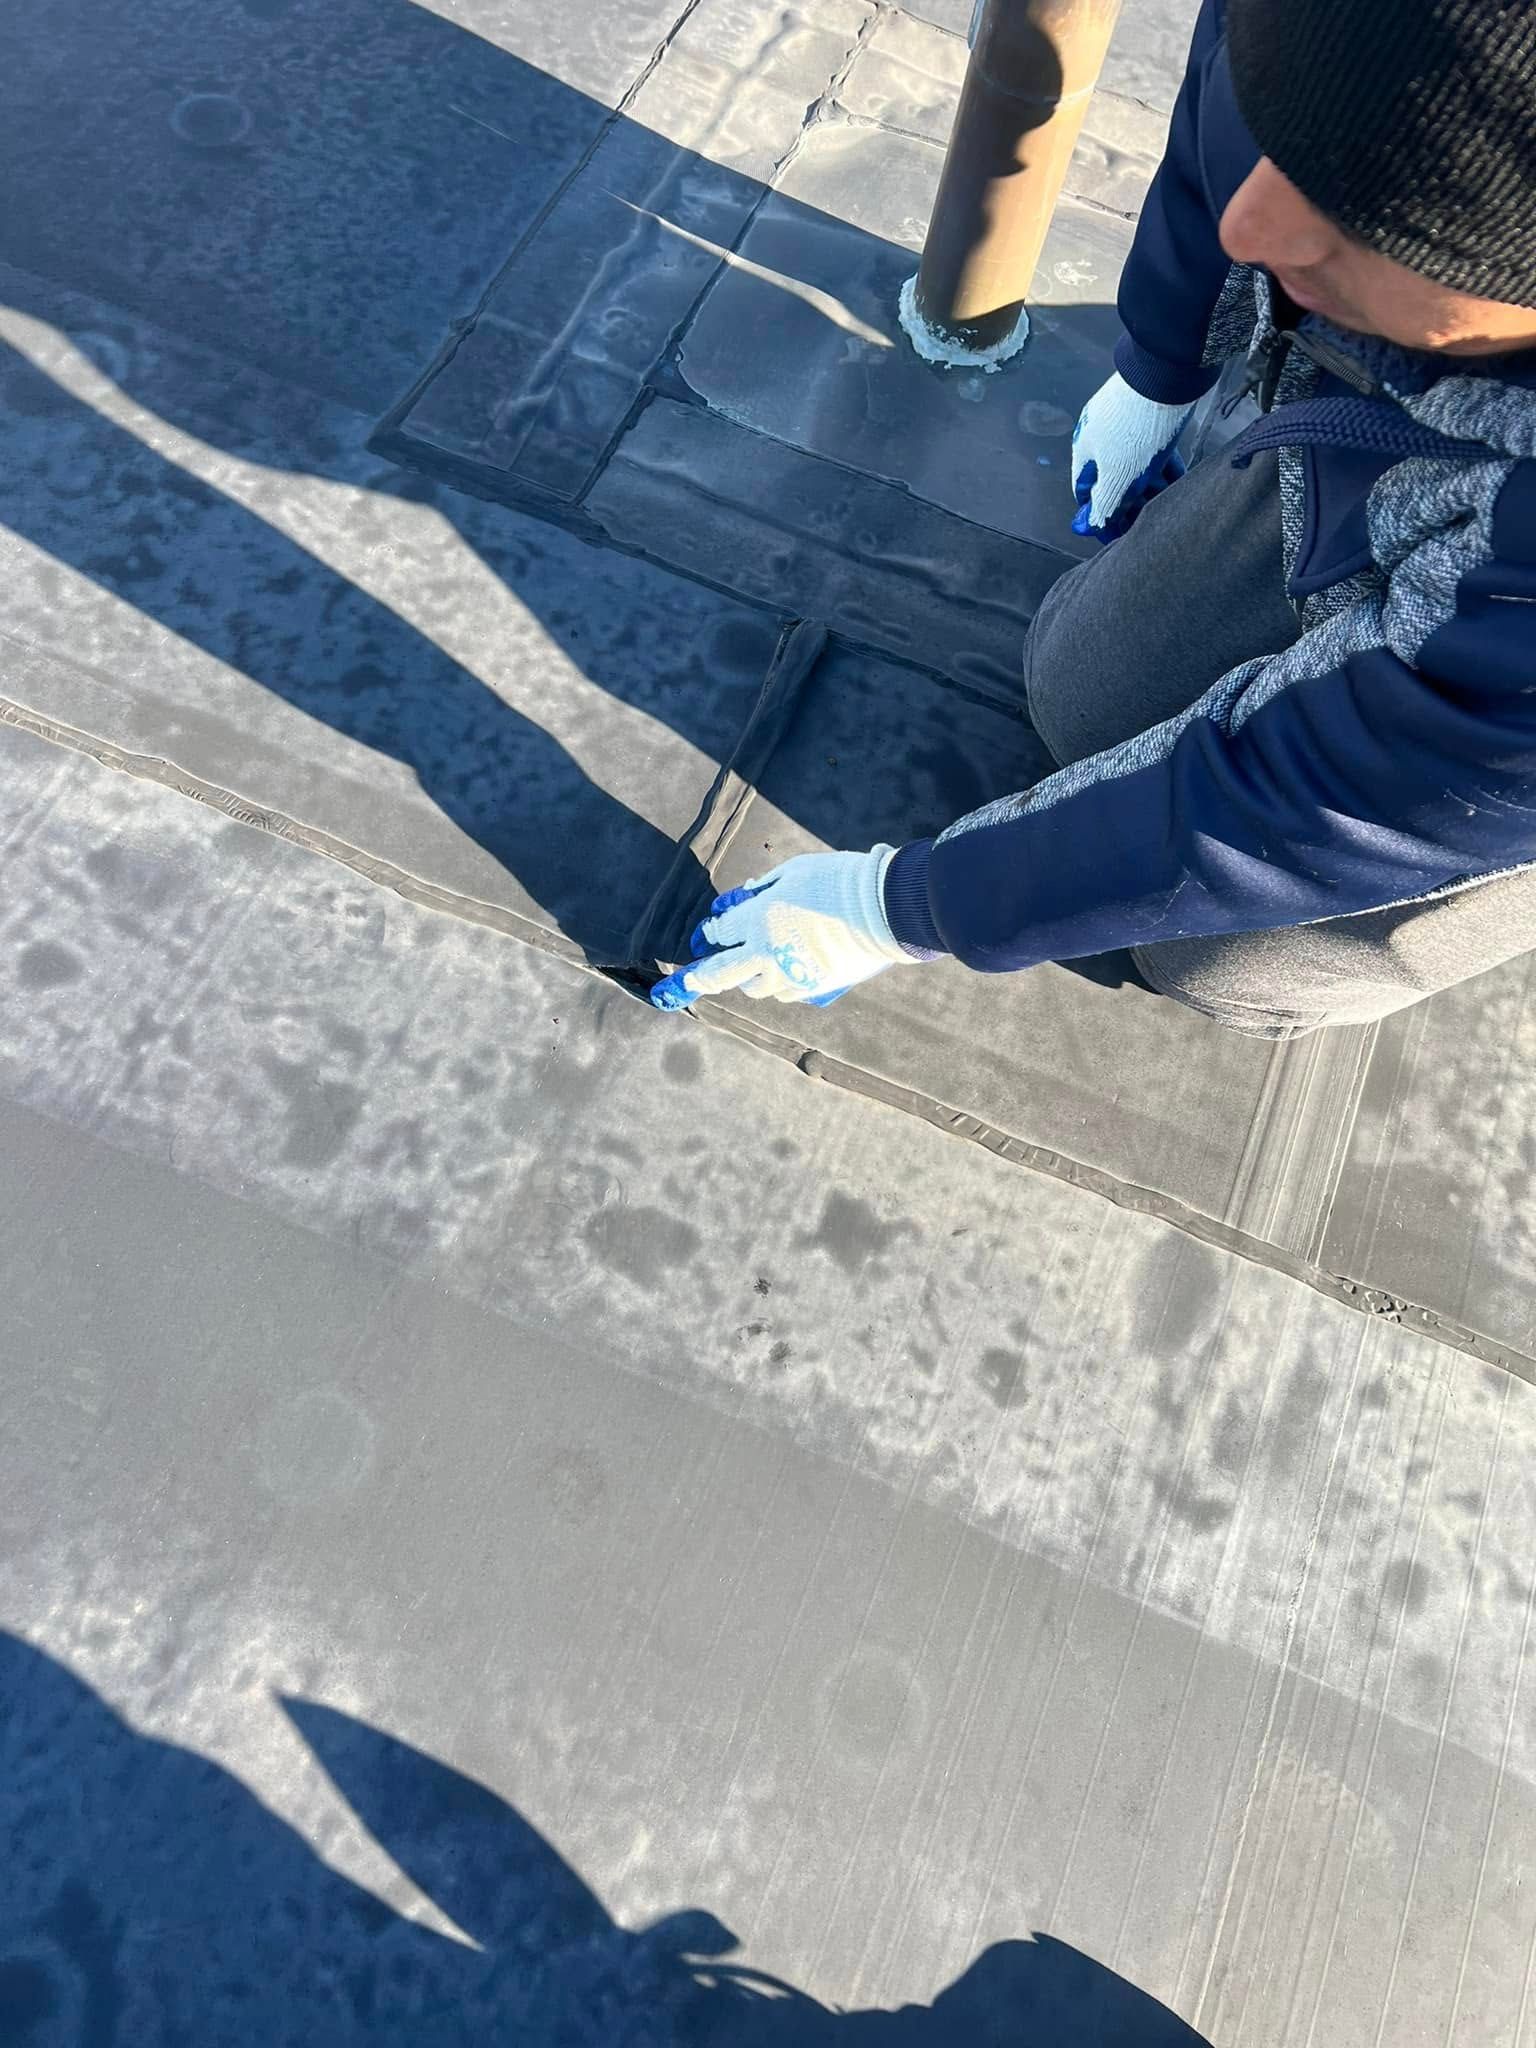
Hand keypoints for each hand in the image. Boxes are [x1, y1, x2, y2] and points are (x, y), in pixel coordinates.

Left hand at [650, 848, 910, 1009]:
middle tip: (683, 983)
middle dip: (698, 978)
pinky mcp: (812, 989)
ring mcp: (789, 976)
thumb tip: (740, 900)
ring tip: (756, 965)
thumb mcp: (793, 872)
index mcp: (757, 920)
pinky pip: (784, 992)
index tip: (710, 933)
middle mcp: (766, 954)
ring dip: (749, 976)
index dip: (712, 932)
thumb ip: (761, 889)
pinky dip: (779, 983)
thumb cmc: (836, 880)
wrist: (882, 909)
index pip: (720, 932)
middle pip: (720, 974)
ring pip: (754, 988)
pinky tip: (787, 969)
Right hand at [1071, 371, 1191, 541]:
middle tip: (1150, 518)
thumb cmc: (1137, 429)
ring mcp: (1125, 423)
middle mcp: (1101, 437)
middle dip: (1132, 502)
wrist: (1166, 373)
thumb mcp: (1118, 476)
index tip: (1119, 533)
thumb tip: (1091, 526)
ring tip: (1169, 499)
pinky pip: (1153, 447)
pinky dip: (1163, 465)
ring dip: (1151, 486)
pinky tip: (1179, 477)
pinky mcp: (1149, 413)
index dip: (1101, 516)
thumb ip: (1104, 504)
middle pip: (1114, 479)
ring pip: (1137, 464)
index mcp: (1085, 451)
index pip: (1086, 493)